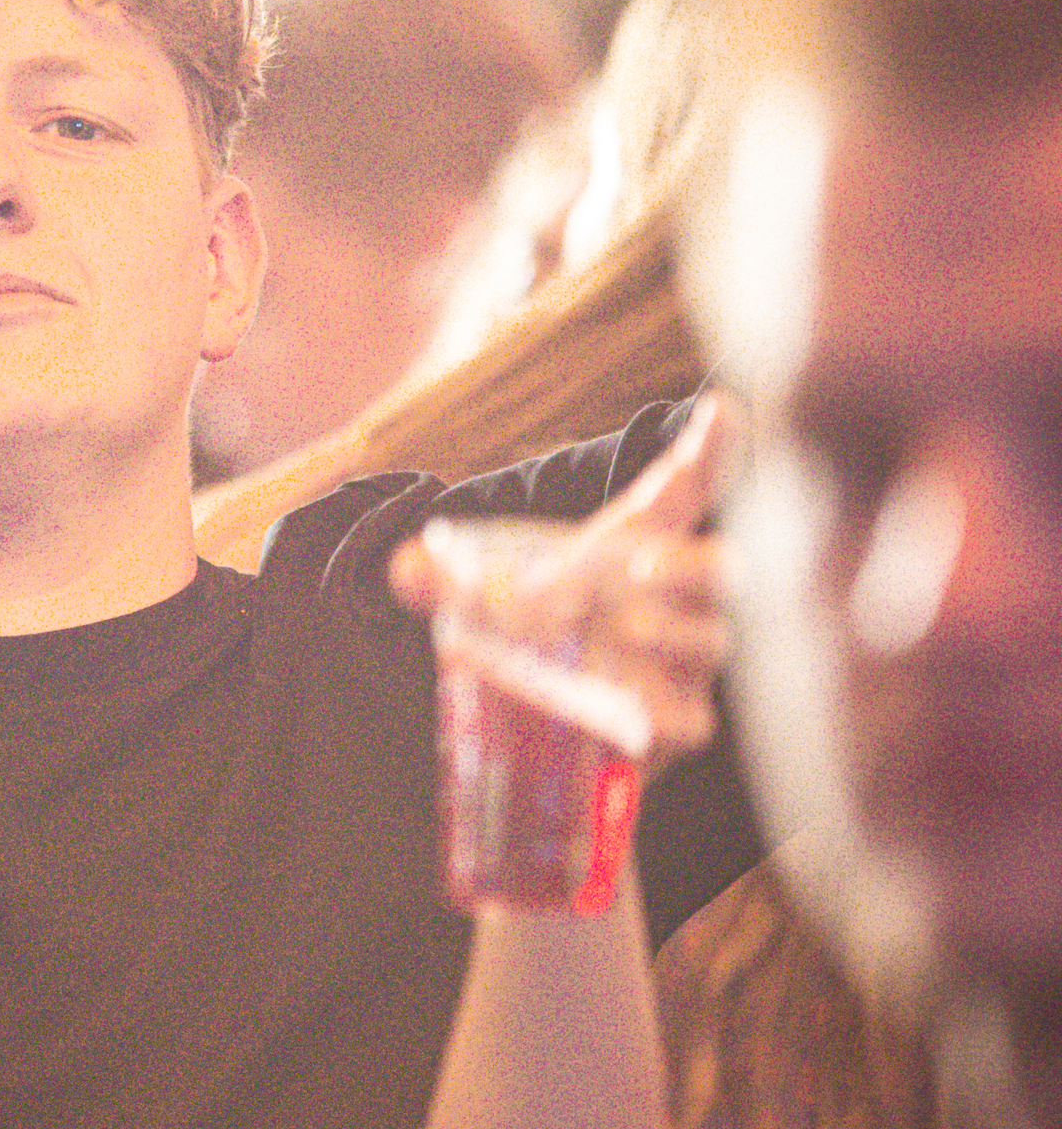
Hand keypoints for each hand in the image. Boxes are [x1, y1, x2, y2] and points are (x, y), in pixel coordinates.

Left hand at [389, 393, 742, 777]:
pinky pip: (694, 718)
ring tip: (626, 630)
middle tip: (638, 567)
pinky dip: (670, 713)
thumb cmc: (536, 634)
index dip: (711, 449)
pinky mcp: (674, 718)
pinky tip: (637, 708)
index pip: (682, 489)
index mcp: (634, 547)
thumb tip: (404, 567)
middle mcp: (674, 599)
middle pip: (721, 568)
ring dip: (673, 632)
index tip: (725, 408)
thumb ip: (443, 581)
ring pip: (713, 638)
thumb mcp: (486, 600)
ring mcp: (683, 659)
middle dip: (693, 563)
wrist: (547, 721)